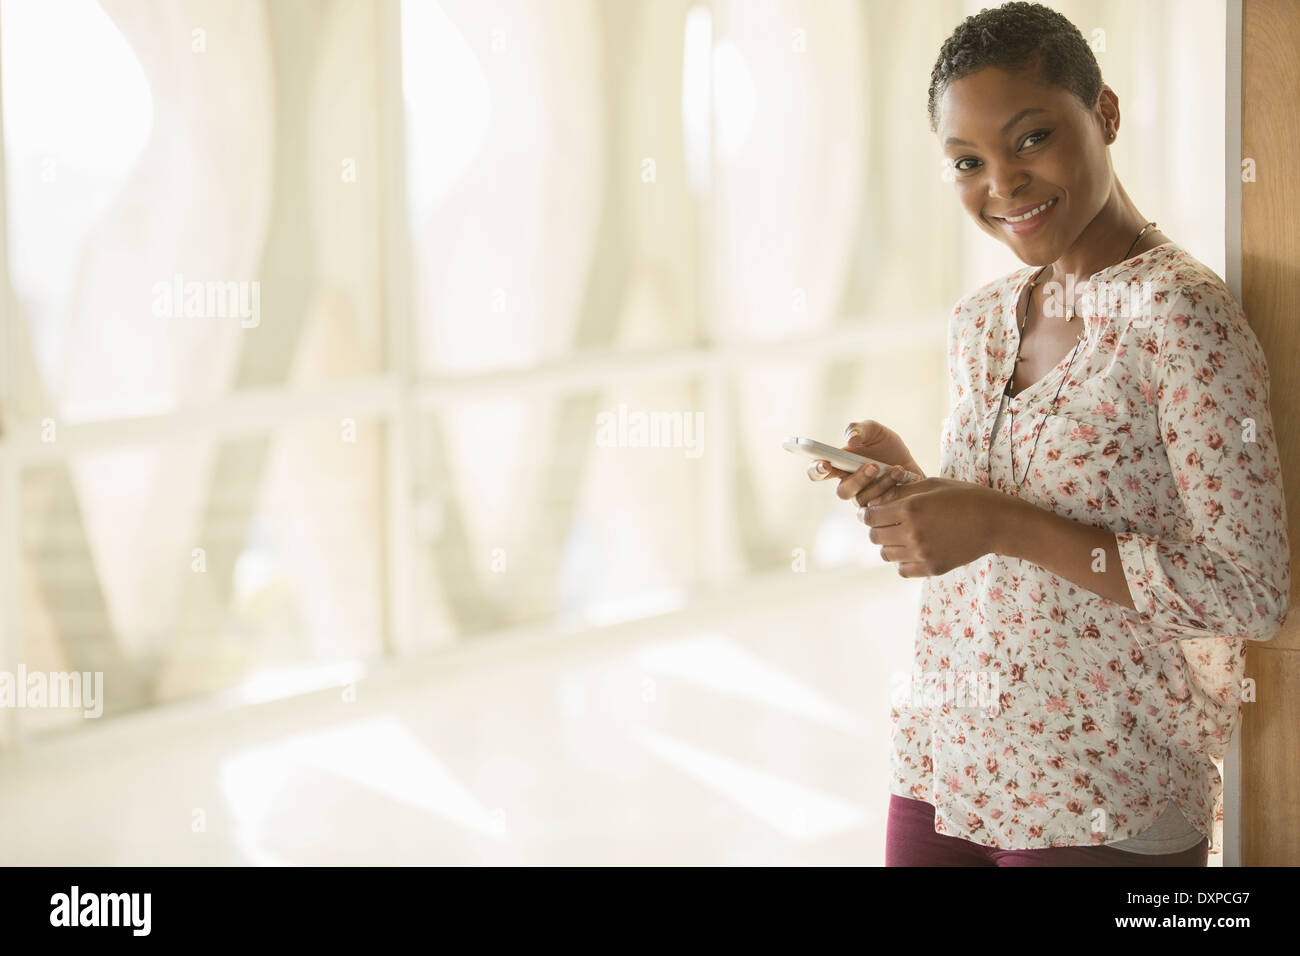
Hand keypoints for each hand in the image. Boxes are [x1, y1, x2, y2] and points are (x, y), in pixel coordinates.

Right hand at [806, 420, 923, 503]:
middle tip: (872, 466)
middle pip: (842, 492)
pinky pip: (881, 507)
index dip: (816, 470)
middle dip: (857, 479)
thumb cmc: (887, 447)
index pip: (817, 473)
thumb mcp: (874, 430)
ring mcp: (863, 499)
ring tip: (896, 469)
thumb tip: (851, 441)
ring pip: (864, 499)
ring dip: (881, 483)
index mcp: (838, 466)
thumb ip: (859, 429)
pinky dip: (893, 489)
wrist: (912, 463)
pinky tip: (903, 476)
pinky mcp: (880, 509)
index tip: (825, 464)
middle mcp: (848, 485)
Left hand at [858, 476, 1006, 576]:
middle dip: (876, 528)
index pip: (870, 516)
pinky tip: (912, 550)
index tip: (871, 512)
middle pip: (875, 536)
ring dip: (889, 544)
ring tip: (901, 536)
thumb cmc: (964, 497)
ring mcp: (922, 553)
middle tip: (886, 523)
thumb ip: (901, 493)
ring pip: (886, 554)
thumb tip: (877, 499)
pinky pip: (903, 570)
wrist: (995, 522)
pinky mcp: (932, 568)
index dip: (868, 513)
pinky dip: (902, 561)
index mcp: (910, 509)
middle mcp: (912, 533)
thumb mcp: (931, 485)